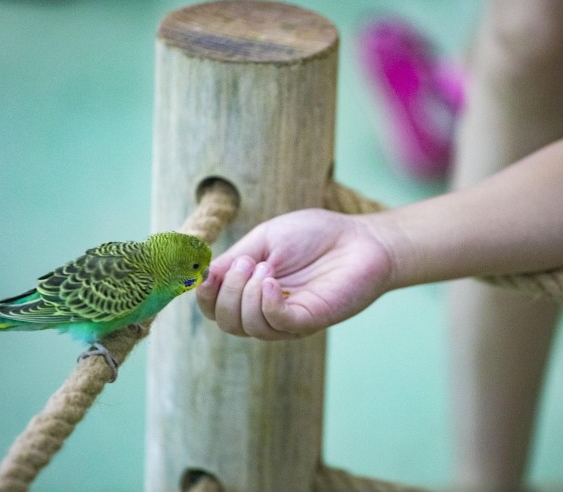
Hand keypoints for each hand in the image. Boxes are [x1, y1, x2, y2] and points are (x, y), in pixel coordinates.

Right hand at [196, 208, 393, 338]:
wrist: (360, 238)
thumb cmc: (315, 235)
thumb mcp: (264, 239)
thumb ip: (234, 257)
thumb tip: (202, 275)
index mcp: (250, 291)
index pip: (214, 309)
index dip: (204, 295)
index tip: (208, 273)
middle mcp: (266, 310)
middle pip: (227, 322)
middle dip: (226, 292)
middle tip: (247, 263)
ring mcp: (288, 319)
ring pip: (248, 327)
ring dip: (246, 294)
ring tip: (265, 267)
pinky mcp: (311, 319)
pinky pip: (278, 324)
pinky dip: (266, 304)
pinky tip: (272, 282)